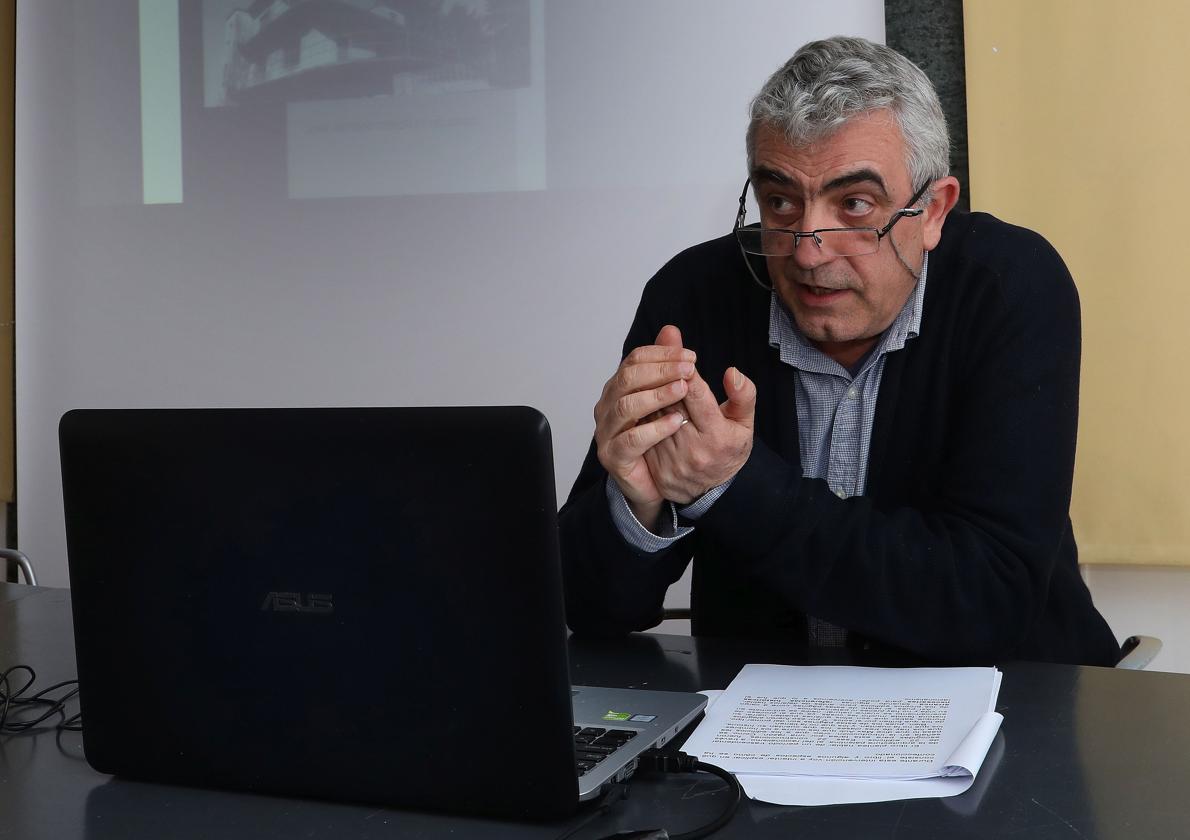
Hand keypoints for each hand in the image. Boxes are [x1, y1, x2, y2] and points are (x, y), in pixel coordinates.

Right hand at [594, 325, 695, 529]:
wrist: (656, 482)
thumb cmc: (664, 436)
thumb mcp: (675, 397)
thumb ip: (671, 364)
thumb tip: (671, 330)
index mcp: (620, 386)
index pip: (635, 359)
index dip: (662, 355)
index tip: (691, 357)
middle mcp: (608, 405)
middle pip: (628, 378)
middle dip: (660, 371)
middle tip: (690, 369)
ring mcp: (607, 431)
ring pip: (625, 407)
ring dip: (656, 395)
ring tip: (683, 390)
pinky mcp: (613, 456)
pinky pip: (630, 440)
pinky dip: (653, 429)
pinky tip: (675, 422)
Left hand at [644, 360, 755, 505]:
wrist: (711, 492)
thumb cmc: (728, 449)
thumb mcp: (744, 424)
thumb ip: (743, 396)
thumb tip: (732, 372)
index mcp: (717, 436)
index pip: (697, 396)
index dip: (687, 374)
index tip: (683, 359)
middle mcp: (693, 449)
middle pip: (671, 403)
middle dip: (666, 378)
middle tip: (662, 360)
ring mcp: (672, 460)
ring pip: (653, 416)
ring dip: (650, 394)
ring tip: (651, 377)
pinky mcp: (656, 467)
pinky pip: (643, 432)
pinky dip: (643, 415)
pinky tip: (642, 402)